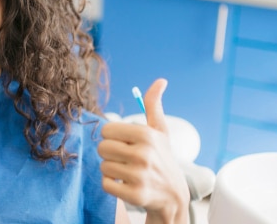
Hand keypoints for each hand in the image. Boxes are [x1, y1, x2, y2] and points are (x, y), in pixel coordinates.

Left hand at [98, 79, 189, 223]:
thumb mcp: (160, 131)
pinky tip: (126, 184)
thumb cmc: (162, 157)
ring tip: (128, 171)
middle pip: (102, 148)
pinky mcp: (135, 195)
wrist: (173, 194)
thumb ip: (153, 105)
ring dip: (112, 170)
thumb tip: (160, 81)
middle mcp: (143, 154)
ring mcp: (139, 176)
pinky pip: (106, 184)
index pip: (106, 130)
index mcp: (146, 135)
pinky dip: (112, 185)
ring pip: (103, 166)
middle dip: (111, 153)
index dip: (113, 137)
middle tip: (127, 159)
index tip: (125, 143)